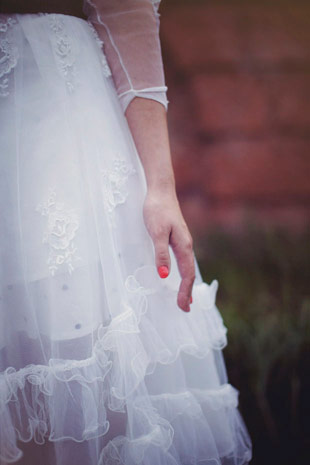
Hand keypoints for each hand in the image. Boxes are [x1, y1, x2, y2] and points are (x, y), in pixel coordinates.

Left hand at [143, 187, 194, 311]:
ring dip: (186, 284)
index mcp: (184, 246)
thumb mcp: (156, 232)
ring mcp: (183, 241)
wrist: (160, 191)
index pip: (187, 274)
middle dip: (188, 292)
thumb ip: (161, 253)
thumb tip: (163, 276)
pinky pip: (183, 261)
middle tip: (185, 309)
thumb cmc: (157, 210)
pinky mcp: (177, 238)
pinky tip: (180, 275)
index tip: (183, 307)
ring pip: (187, 267)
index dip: (185, 292)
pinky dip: (183, 273)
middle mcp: (186, 245)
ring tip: (185, 298)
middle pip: (190, 273)